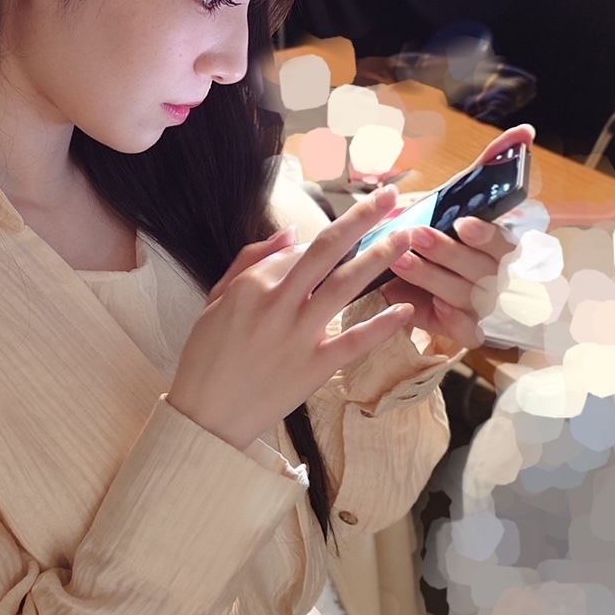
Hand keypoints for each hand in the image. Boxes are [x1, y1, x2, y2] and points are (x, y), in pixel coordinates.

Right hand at [166, 185, 419, 450]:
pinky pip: (354, 341)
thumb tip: (290, 233)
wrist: (207, 417)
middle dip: (362, 219)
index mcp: (251, 284)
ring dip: (379, 257)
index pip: (299, 250)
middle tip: (390, 196)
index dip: (324, 241)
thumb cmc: (207, 356)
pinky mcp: (315, 368)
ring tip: (407, 236)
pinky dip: (381, 325)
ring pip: (345, 286)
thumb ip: (250, 261)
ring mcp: (299, 336)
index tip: (350, 230)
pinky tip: (405, 308)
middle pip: (327, 250)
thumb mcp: (215, 298)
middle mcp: (278, 304)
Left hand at [379, 124, 535, 352]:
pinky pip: (467, 331)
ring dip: (433, 277)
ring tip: (401, 261)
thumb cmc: (432, 222)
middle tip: (415, 236)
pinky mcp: (465, 328)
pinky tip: (431, 308)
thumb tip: (525, 131)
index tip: (461, 223)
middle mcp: (496, 274)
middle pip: (483, 270)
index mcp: (499, 241)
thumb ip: (490, 162)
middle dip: (447, 252)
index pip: (504, 241)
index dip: (486, 234)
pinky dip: (451, 321)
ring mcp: (483, 303)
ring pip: (467, 296)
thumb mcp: (453, 192)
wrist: (392, 261)